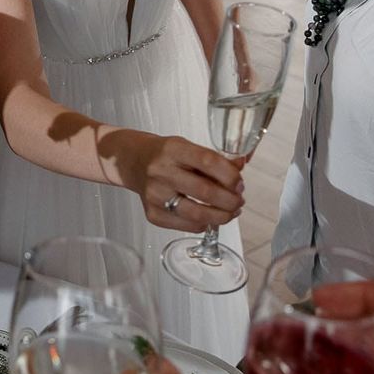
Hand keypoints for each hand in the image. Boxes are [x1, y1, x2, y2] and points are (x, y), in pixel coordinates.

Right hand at [106, 132, 243, 232]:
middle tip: (239, 202)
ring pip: (197, 214)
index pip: (208, 162)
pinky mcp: (152, 214)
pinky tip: (209, 217)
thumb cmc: (165, 154)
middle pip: (205, 192)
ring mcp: (154, 195)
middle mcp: (161, 171)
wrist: (133, 161)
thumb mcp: (188, 147)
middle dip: (230, 201)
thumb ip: (214, 159)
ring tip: (230, 213)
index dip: (230, 176)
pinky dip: (203, 224)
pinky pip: (186, 225)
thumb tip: (240, 167)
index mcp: (173, 149)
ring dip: (221, 217)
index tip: (240, 184)